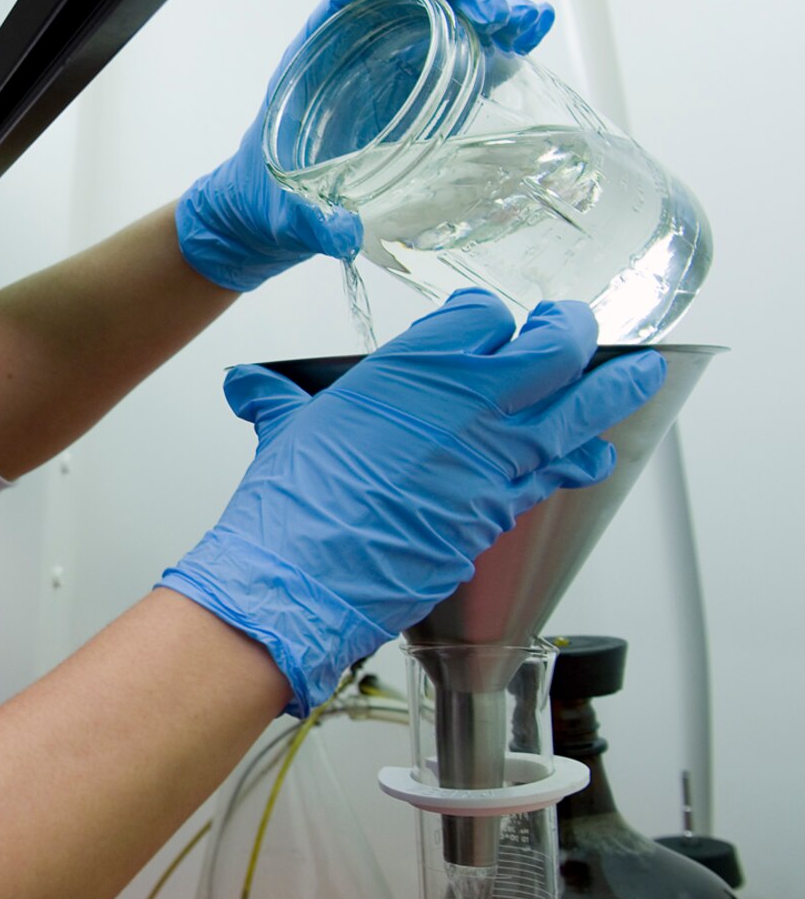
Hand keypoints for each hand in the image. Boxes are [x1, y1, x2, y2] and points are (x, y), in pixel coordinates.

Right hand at [159, 290, 664, 714]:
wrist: (298, 580)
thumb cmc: (291, 508)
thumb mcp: (283, 433)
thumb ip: (280, 401)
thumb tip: (256, 389)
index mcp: (410, 371)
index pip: (478, 317)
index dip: (483, 317)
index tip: (483, 323)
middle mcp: (465, 405)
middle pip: (552, 347)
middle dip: (569, 331)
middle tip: (572, 325)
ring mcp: (493, 460)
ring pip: (579, 408)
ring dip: (614, 386)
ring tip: (641, 371)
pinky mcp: (500, 511)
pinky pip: (560, 472)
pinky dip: (584, 459)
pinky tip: (597, 454)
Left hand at [176, 0, 557, 292]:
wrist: (271, 221)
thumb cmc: (267, 202)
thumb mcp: (283, 213)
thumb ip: (309, 220)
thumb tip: (343, 233)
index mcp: (312, 65)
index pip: (348, 1)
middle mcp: (357, 58)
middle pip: (410, 3)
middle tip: (492, 14)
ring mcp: (392, 75)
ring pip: (444, 25)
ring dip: (487, 16)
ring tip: (524, 24)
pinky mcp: (420, 99)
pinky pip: (460, 62)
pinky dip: (495, 49)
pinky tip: (526, 45)